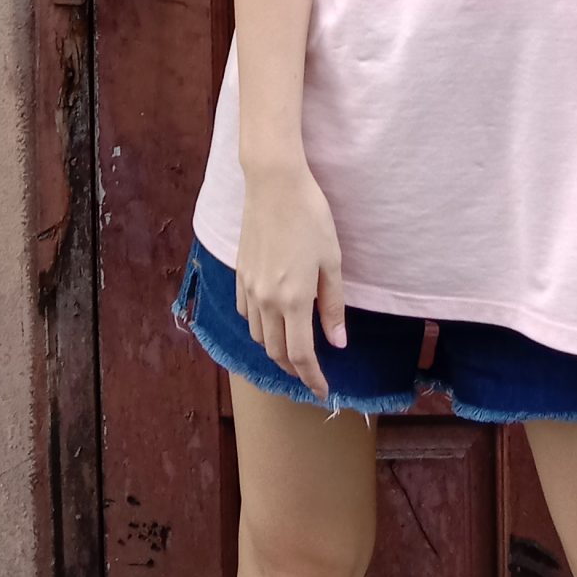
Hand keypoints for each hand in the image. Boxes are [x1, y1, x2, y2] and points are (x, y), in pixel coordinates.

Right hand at [235, 159, 349, 401]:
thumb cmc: (311, 217)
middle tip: (311, 374)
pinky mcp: (240, 275)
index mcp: (294, 300)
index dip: (313, 379)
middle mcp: (267, 300)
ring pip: (259, 337)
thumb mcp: (332, 261)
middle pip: (277, 353)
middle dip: (295, 370)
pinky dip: (260, 327)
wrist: (274, 184)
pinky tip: (273, 319)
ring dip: (276, 350)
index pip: (302, 356)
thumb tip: (337, 343)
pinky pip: (247, 314)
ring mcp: (249, 288)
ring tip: (294, 348)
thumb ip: (333, 306)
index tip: (323, 391)